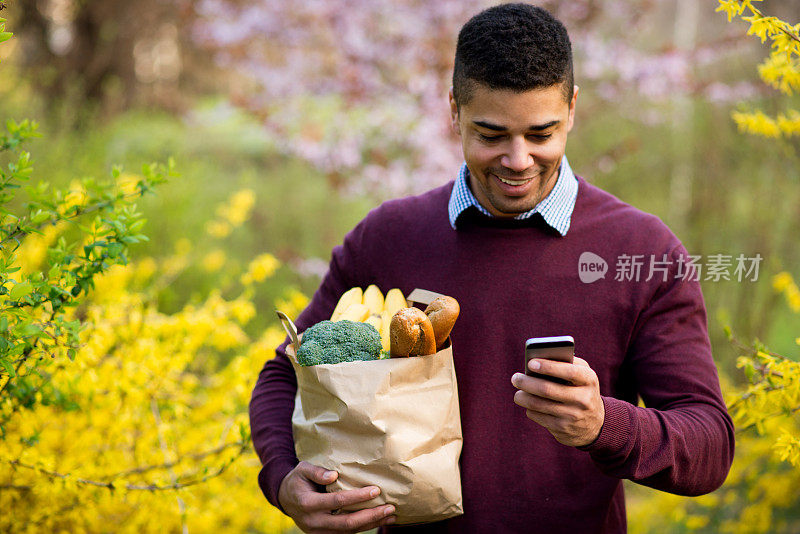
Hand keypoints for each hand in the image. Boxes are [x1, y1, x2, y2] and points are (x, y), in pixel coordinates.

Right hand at [278, 461, 396, 532]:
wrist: (285, 499)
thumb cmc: (298, 480)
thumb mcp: (302, 469)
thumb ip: (316, 472)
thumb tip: (334, 475)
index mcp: (308, 503)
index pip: (337, 502)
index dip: (357, 497)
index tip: (376, 490)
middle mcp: (314, 522)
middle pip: (346, 523)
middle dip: (370, 516)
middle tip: (390, 508)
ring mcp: (319, 532)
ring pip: (349, 532)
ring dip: (371, 524)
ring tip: (390, 516)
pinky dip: (364, 527)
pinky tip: (378, 521)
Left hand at [511, 356, 604, 446]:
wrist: (596, 423)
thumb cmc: (582, 389)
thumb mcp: (582, 374)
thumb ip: (566, 362)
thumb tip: (537, 359)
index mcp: (589, 380)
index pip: (569, 371)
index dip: (548, 367)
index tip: (530, 363)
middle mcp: (583, 399)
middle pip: (547, 389)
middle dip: (527, 382)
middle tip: (515, 378)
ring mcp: (573, 416)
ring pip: (538, 405)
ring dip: (523, 397)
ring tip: (518, 392)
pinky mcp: (563, 429)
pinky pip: (538, 416)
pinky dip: (530, 409)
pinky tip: (529, 405)